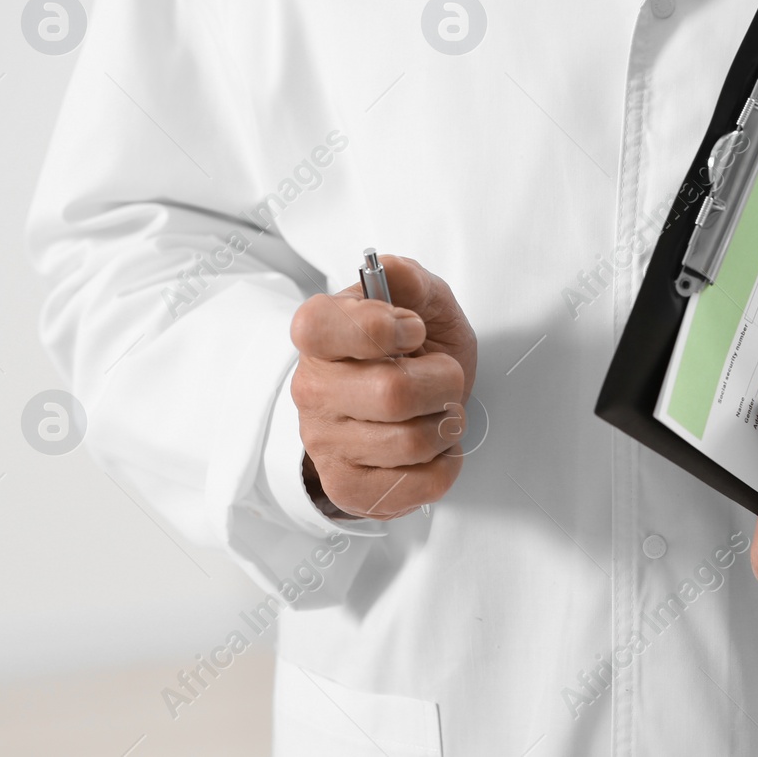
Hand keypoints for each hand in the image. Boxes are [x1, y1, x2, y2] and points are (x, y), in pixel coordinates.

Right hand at [289, 255, 476, 519]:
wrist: (408, 407)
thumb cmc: (414, 350)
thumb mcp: (422, 302)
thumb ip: (408, 279)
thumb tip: (389, 270)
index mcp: (318, 333)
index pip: (324, 328)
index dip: (382, 328)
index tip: (414, 330)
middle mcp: (310, 388)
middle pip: (391, 394)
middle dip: (443, 383)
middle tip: (444, 377)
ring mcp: (324, 441)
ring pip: (409, 442)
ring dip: (447, 425)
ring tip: (440, 413)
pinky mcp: (347, 486)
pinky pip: (415, 485)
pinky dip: (444, 466)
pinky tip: (436, 448)